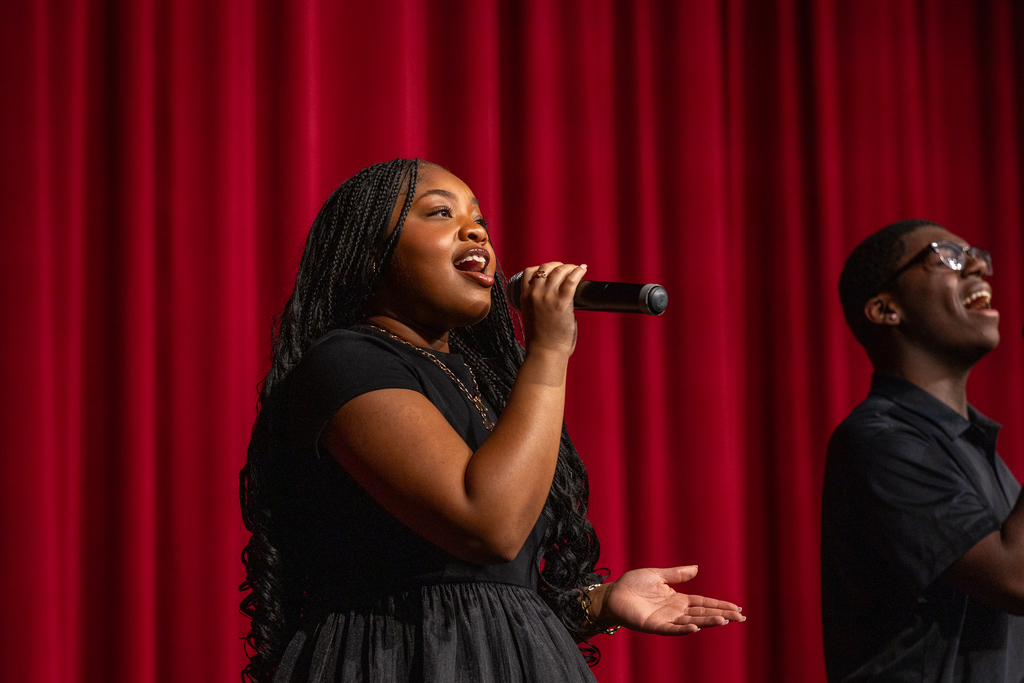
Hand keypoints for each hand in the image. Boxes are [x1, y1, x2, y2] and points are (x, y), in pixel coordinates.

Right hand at [518, 262, 586, 355]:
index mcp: (524, 296)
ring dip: (569, 267)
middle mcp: (535, 293)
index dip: (542, 268)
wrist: (544, 352)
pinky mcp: (562, 302)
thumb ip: (539, 303)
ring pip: (559, 271)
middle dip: (558, 266)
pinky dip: (578, 271)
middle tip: (567, 269)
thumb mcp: (532, 315)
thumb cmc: (540, 339)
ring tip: (577, 269)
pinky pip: (572, 279)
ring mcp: (548, 296)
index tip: (552, 271)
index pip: (529, 271)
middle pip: (546, 267)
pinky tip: (583, 270)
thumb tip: (555, 295)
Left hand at [594, 566, 744, 635]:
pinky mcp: (654, 626)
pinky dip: (684, 629)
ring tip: (724, 620)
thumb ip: (677, 574)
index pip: (704, 603)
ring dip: (707, 622)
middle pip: (703, 613)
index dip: (720, 605)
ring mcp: (666, 620)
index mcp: (678, 599)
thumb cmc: (633, 584)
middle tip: (740, 617)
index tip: (737, 608)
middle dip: (721, 615)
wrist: (613, 593)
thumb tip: (697, 568)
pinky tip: (696, 627)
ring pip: (692, 622)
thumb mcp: (658, 574)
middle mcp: (675, 611)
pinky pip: (672, 629)